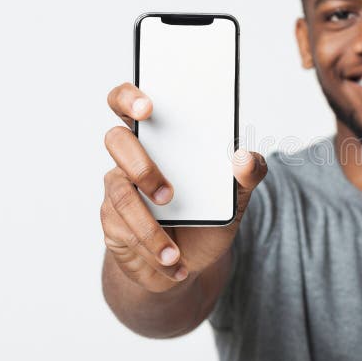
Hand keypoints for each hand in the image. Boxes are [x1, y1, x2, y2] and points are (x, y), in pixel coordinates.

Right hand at [100, 82, 266, 292]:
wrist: (192, 262)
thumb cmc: (210, 215)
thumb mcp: (237, 196)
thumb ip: (249, 173)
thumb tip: (245, 158)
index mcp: (162, 137)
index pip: (131, 102)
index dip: (130, 97)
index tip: (148, 107)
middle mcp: (134, 157)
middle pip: (116, 141)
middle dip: (140, 165)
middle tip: (168, 194)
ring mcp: (119, 188)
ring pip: (120, 195)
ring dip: (149, 227)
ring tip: (175, 251)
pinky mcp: (112, 221)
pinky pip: (123, 229)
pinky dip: (151, 249)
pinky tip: (173, 263)